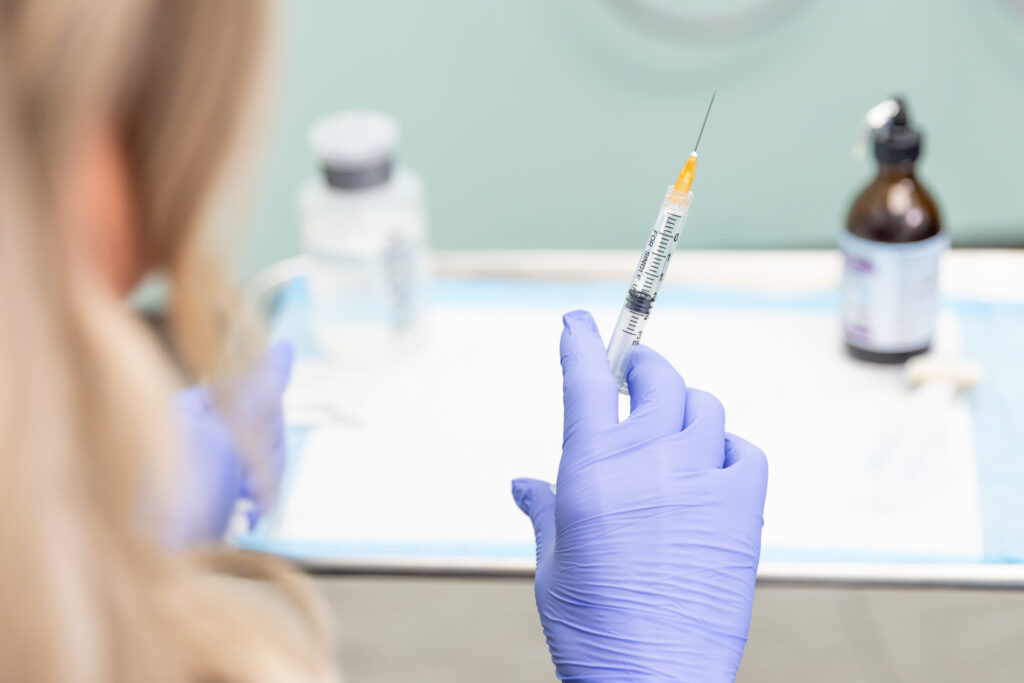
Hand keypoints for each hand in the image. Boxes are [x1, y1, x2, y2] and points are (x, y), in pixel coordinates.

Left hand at [169, 342, 292, 545]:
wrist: (160, 555)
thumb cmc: (180, 489)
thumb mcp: (224, 432)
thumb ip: (260, 391)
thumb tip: (285, 346)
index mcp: (197, 405)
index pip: (258, 391)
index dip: (266, 419)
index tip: (251, 444)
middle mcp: (209, 429)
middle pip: (268, 424)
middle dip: (265, 455)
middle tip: (245, 478)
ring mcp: (220, 462)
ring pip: (271, 455)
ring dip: (265, 481)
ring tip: (243, 500)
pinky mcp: (229, 491)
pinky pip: (265, 483)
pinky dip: (262, 498)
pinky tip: (245, 512)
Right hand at [512, 310, 767, 681]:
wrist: (653, 678)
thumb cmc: (593, 627)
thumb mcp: (554, 562)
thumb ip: (545, 509)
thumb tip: (524, 484)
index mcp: (591, 469)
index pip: (584, 380)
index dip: (581, 342)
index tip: (578, 322)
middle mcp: (648, 461)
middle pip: (657, 378)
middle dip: (643, 368)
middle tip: (635, 376)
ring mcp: (700, 480)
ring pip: (703, 406)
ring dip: (684, 407)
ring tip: (672, 429)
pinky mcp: (740, 509)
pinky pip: (743, 450)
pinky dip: (727, 449)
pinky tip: (711, 469)